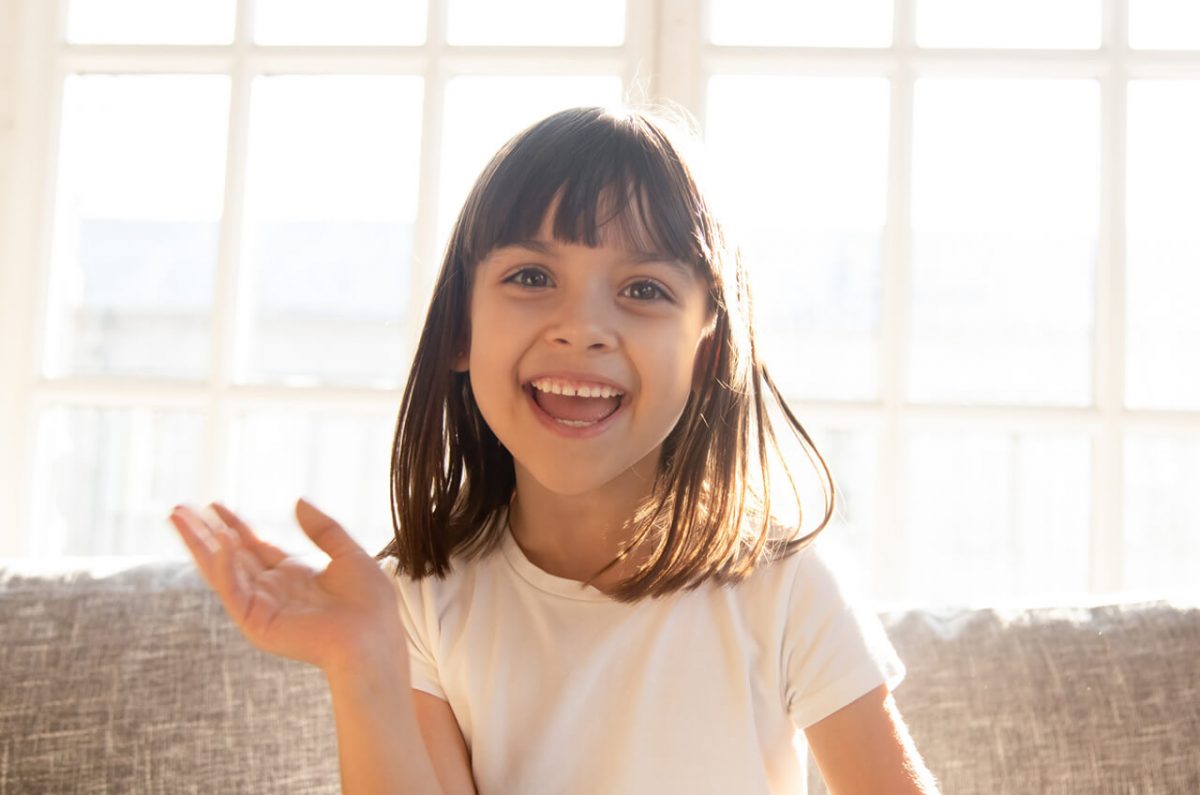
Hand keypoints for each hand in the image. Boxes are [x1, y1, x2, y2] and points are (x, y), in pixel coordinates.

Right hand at [168, 499, 408, 678]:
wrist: (372, 636)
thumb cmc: (369, 603)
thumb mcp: (349, 553)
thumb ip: (323, 529)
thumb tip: (297, 501)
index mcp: (292, 576)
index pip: (253, 547)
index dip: (233, 525)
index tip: (213, 505)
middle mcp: (272, 590)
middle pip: (230, 556)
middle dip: (203, 532)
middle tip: (177, 509)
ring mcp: (261, 606)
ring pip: (221, 569)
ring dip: (198, 543)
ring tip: (177, 517)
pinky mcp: (256, 621)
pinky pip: (234, 588)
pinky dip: (224, 565)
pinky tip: (220, 540)